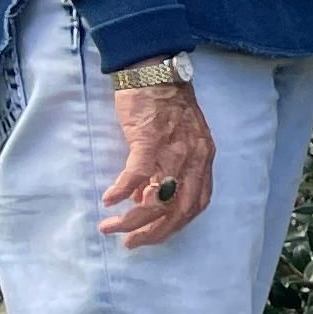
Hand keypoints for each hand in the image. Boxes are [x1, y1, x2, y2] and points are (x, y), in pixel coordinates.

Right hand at [99, 80, 212, 246]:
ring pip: (156, 199)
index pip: (197, 203)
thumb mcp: (177, 139)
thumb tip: (143, 196)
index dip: (176, 224)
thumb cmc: (164, 103)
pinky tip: (108, 200)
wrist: (154, 70)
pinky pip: (136, 175)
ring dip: (132, 220)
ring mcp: (173, 150)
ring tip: (110, 228)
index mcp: (203, 158)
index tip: (155, 235)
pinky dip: (121, 191)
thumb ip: (168, 167)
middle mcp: (194, 158)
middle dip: (154, 233)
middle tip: (131, 243)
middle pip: (179, 210)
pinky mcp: (148, 139)